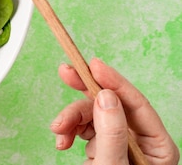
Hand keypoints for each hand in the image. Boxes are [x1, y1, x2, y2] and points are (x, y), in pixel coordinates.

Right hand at [51, 58, 178, 163]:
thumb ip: (111, 132)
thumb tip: (106, 96)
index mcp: (158, 147)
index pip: (136, 104)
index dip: (114, 81)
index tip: (93, 65)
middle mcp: (140, 142)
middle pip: (111, 104)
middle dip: (85, 93)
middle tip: (65, 72)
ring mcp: (120, 144)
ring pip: (93, 114)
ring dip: (70, 118)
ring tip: (57, 131)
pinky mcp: (102, 148)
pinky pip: (83, 127)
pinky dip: (68, 129)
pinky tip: (60, 139)